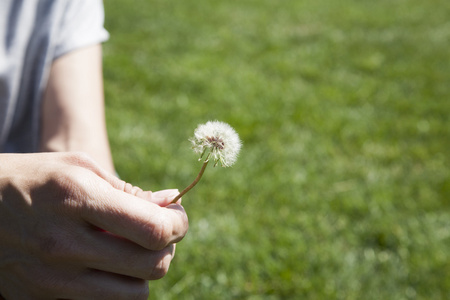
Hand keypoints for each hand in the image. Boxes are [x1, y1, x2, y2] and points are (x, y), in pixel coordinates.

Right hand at [0, 152, 187, 299]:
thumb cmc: (35, 178)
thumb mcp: (80, 168)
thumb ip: (129, 191)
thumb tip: (170, 205)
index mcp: (76, 199)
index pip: (152, 230)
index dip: (177, 225)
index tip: (177, 218)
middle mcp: (64, 244)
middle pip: (151, 266)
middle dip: (167, 248)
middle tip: (158, 233)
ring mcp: (51, 278)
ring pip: (134, 294)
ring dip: (144, 271)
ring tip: (132, 250)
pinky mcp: (42, 298)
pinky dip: (117, 286)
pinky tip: (107, 264)